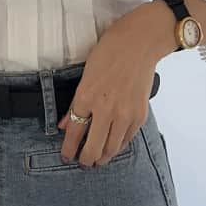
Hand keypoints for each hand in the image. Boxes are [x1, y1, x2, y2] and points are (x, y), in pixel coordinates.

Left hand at [57, 3, 174, 167]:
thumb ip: (76, 102)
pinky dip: (118, 146)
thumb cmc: (109, 51)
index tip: (66, 156)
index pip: (74, 132)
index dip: (68, 148)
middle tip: (82, 162)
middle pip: (93, 147)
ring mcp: (124, 114)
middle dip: (85, 159)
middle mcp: (105, 109)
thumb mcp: (86, 73)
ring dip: (102, 157)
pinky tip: (113, 147)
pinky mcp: (139, 115)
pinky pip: (126, 140)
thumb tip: (66, 123)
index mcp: (87, 96)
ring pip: (111, 148)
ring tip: (97, 160)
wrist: (139, 43)